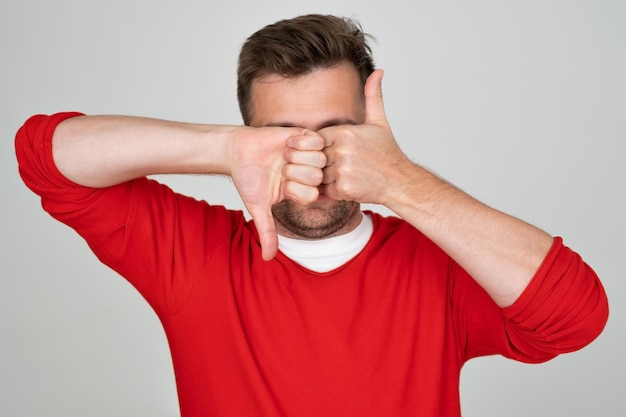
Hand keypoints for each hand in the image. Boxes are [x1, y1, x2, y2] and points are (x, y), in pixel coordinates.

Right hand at [230, 127, 325, 259]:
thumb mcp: (258, 207)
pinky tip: (288, 143)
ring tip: (284, 155)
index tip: (280, 183)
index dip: (295, 188)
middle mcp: (308, 173)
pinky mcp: (306, 136)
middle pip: (318, 177)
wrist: (237, 151)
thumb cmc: (247, 179)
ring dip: (297, 157)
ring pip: (320, 158)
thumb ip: (267, 231)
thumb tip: (268, 258)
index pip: (313, 194)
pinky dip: (299, 142)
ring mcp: (309, 154)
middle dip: (295, 172)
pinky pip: (317, 140)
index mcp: (302, 190)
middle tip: (281, 167)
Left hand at [319, 69, 411, 205]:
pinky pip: (325, 190)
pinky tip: (348, 185)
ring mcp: (342, 170)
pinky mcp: (342, 188)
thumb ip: (373, 96)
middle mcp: (342, 150)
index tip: (339, 151)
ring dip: (328, 177)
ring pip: (319, 173)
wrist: (400, 181)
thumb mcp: (379, 122)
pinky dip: (333, 190)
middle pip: (316, 156)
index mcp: (345, 132)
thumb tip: (378, 71)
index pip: (318, 138)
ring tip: (346, 175)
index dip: (326, 146)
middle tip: (342, 165)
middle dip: (326, 162)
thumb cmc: (388, 153)